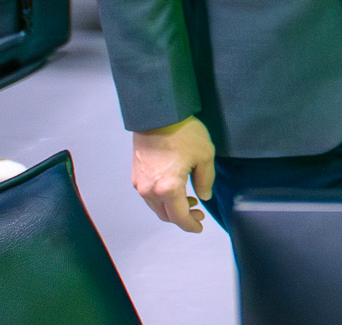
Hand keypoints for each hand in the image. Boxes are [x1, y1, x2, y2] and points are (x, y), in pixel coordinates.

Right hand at [132, 116, 215, 232]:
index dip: (190, 225)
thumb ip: (205, 180)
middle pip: (165, 215)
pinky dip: (162, 199)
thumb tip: (203, 196)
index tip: (199, 227)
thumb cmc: (182, 132)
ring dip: (172, 208)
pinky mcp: (136, 176)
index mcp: (167, 188)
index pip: (179, 217)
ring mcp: (140, 183)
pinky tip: (175, 190)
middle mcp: (150, 189)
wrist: (158, 115)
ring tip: (190, 200)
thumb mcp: (204, 156)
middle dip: (182, 218)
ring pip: (156, 207)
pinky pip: (149, 196)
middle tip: (198, 213)